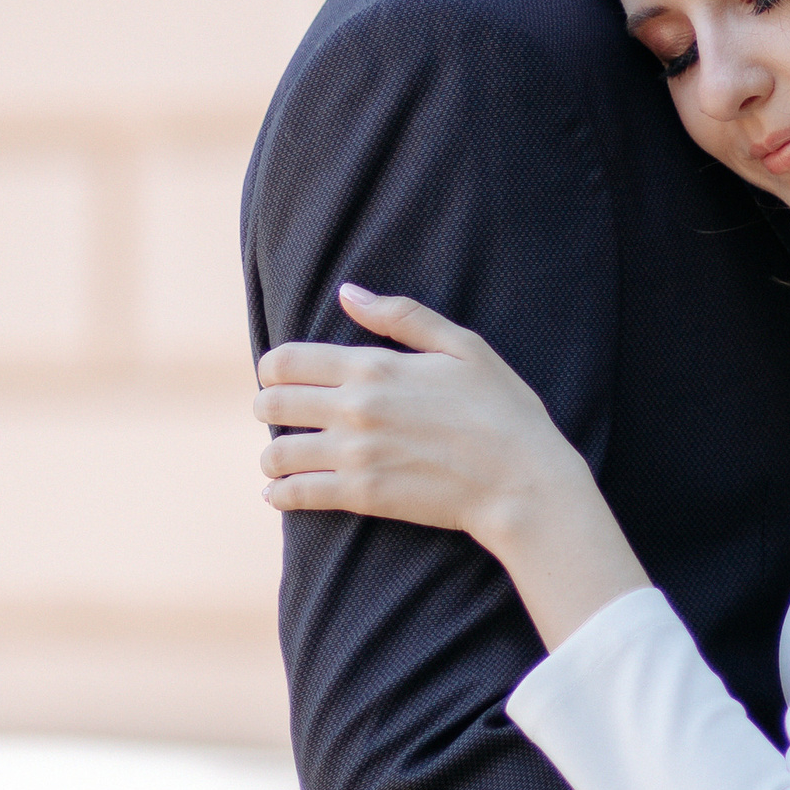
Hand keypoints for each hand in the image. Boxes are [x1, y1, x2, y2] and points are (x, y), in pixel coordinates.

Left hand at [256, 289, 645, 647]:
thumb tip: (347, 293)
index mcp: (375, 367)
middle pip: (273, 404)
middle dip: (267, 406)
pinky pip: (297, 495)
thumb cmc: (502, 409)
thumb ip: (401, 316)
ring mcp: (356, 455)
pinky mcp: (364, 496)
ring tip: (280, 457)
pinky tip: (279, 493)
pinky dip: (279, 494)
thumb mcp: (463, 346)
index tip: (280, 376)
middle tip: (278, 413)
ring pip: (277, 453)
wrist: (522, 481)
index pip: (287, 361)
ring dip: (272, 455)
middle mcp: (355, 409)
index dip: (272, 368)